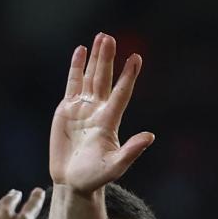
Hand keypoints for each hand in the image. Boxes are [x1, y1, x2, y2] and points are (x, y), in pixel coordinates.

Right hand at [49, 33, 154, 192]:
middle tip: (110, 38)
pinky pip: (72, 84)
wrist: (73, 181)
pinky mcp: (67, 109)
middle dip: (107, 59)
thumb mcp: (115, 167)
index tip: (136, 58)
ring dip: (96, 58)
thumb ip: (131, 152)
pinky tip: (81, 51)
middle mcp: (98, 110)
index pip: (121, 93)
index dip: (128, 76)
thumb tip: (150, 136)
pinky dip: (76, 67)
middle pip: (104, 79)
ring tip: (101, 37)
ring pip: (90, 77)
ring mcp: (82, 108)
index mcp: (109, 121)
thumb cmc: (95, 176)